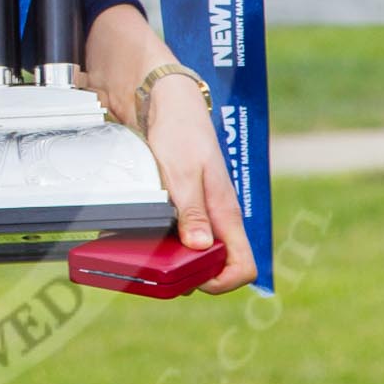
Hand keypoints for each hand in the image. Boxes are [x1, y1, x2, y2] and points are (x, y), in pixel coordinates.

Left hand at [141, 76, 257, 292]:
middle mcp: (216, 216)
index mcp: (224, 212)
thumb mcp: (182, 173)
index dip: (223, 281)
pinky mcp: (183, 204)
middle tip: (161, 269)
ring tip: (146, 254)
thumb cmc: (179, 132)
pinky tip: (139, 235)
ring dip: (174, 259)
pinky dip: (162, 240)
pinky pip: (179, 233)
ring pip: (196, 252)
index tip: (195, 280)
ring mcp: (200, 211)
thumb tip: (202, 247)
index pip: (244, 264)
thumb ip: (193, 211)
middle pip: (216, 265)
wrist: (165, 101)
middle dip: (192, 274)